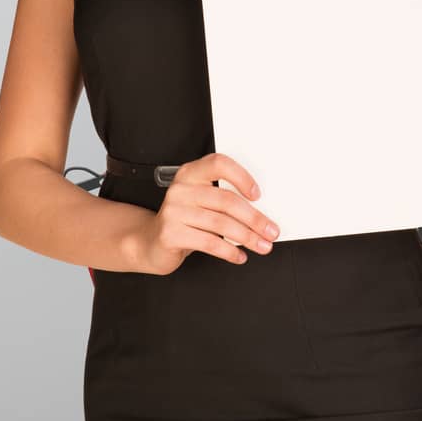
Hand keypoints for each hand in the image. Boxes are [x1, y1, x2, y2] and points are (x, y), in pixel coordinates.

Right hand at [128, 152, 280, 274]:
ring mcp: (173, 211)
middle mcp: (181, 189)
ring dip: (247, 237)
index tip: (258, 195)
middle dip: (255, 219)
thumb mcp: (202, 203)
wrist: (150, 242)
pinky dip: (229, 251)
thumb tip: (262, 214)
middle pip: (227, 201)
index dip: (241, 177)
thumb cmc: (185, 220)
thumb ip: (224, 200)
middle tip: (272, 231)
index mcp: (191, 174)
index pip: (219, 164)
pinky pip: (209, 242)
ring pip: (221, 224)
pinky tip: (239, 256)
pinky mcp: (170, 234)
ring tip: (262, 246)